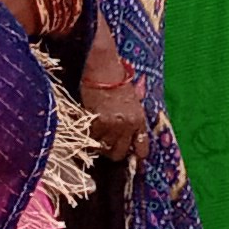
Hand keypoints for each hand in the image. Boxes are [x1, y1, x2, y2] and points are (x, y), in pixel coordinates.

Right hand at [78, 39, 147, 155]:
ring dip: (98, 143)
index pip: (141, 148)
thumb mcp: (133, 99)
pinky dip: (88, 134)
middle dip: (111, 152)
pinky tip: (88, 125)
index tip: (131, 160)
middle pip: (118, 153)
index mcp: (139, 119)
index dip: (135, 156)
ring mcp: (112, 125)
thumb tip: (135, 137)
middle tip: (105, 143)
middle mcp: (128, 125)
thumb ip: (134, 117)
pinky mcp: (96, 122)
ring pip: (102, 148)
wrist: (103, 68)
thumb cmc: (116, 80)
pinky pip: (91, 138)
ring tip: (95, 131)